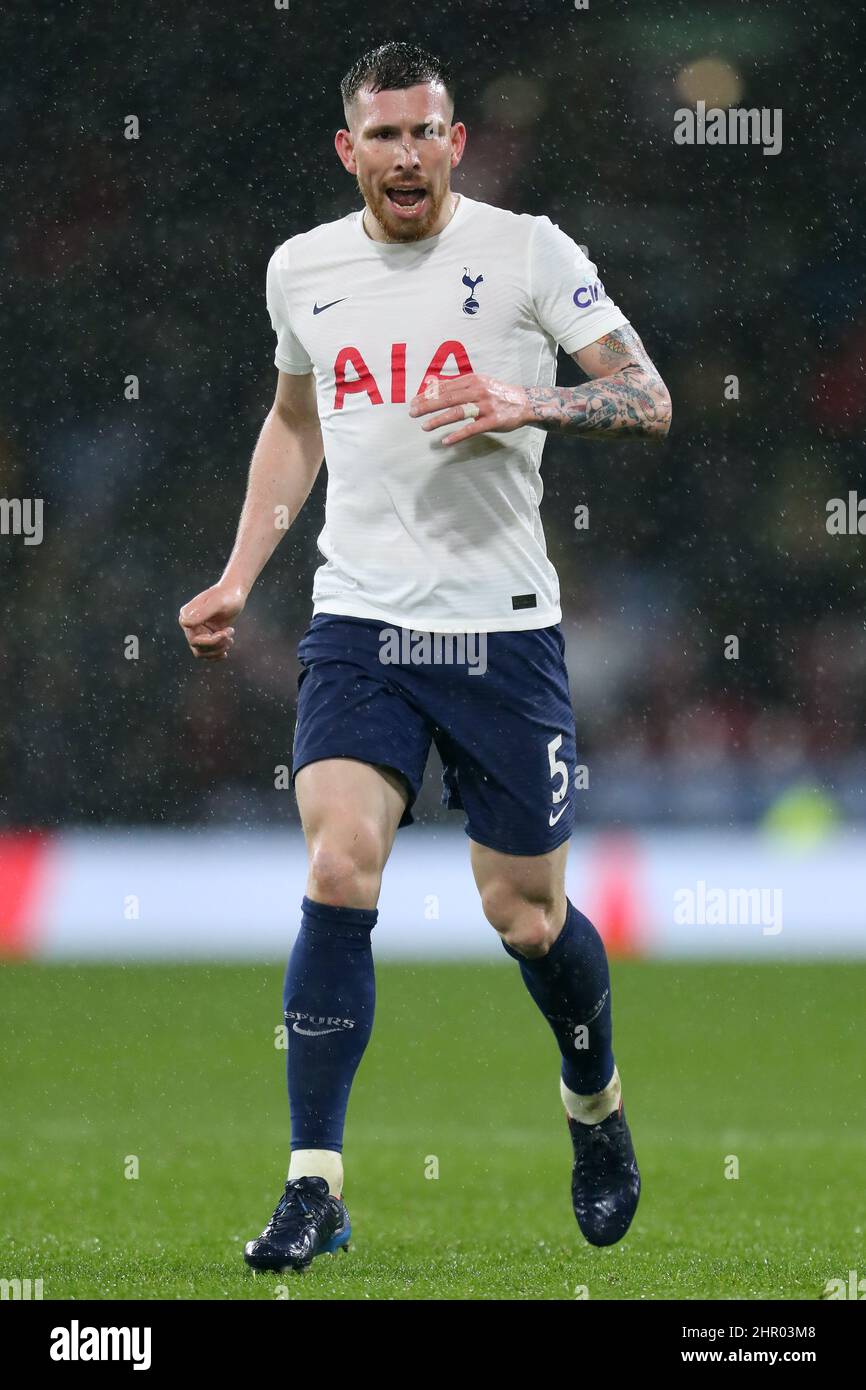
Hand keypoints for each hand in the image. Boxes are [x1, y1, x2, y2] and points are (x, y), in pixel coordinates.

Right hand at [178, 582, 245, 660]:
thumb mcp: (217, 604)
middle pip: (198, 648)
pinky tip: (225, 651)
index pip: (194, 640)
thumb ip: (202, 613)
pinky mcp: (205, 635)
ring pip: (201, 653)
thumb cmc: (226, 596)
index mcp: (186, 616)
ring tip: (230, 639)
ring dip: (217, 650)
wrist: (234, 593)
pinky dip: (216, 655)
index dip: (211, 641)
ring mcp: (196, 631)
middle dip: (217, 645)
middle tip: (231, 632)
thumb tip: (185, 623)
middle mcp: (188, 625)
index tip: (227, 632)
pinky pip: (206, 653)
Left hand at [408, 373, 529, 445]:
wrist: (525, 402)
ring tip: (424, 426)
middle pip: (448, 398)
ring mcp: (485, 406)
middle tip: (412, 413)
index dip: (428, 394)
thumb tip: (434, 386)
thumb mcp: (479, 383)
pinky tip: (445, 441)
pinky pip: (472, 429)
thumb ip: (459, 385)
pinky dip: (457, 435)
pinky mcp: (493, 421)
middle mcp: (478, 390)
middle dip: (427, 405)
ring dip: (439, 420)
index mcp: (472, 380)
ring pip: (458, 412)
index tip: (414, 401)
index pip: (445, 387)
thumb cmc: (497, 394)